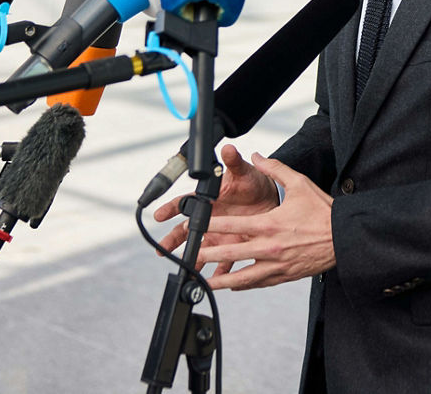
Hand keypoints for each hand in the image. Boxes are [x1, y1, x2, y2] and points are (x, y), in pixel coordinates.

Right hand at [154, 144, 278, 270]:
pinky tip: (213, 282)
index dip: (171, 208)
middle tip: (162, 249)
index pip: (185, 202)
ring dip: (193, 260)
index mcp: (209, 199)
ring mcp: (219, 235)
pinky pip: (223, 263)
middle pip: (186, 230)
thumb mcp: (244, 172)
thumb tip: (228, 148)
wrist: (270, 198)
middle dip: (172, 240)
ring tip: (185, 271)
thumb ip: (234, 162)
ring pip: (201, 250)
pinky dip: (218, 273)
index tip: (159, 215)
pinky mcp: (232, 247)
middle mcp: (210, 219)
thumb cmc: (252, 182)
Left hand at [198, 153, 334, 290]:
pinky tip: (234, 286)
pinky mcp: (284, 276)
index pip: (232, 226)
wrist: (344, 237)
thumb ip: (274, 169)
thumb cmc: (323, 211)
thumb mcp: (299, 183)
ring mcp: (277, 264)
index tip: (193, 225)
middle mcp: (270, 247)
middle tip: (188, 257)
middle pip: (230, 254)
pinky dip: (244, 285)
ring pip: (242, 277)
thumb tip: (256, 156)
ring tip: (203, 283)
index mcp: (270, 224)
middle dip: (206, 255)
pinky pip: (259, 283)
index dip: (209, 225)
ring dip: (220, 281)